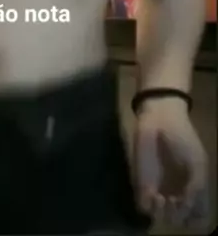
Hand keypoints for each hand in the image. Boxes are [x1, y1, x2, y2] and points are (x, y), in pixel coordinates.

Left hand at [133, 97, 209, 228]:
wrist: (161, 119)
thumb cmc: (182, 138)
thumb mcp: (199, 164)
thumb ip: (197, 188)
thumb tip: (186, 208)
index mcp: (192, 188)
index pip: (197, 216)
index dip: (196, 219)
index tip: (194, 209)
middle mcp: (176, 192)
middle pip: (178, 220)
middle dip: (179, 218)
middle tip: (177, 202)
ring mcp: (158, 188)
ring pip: (161, 217)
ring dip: (164, 216)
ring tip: (165, 199)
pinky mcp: (141, 182)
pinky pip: (143, 206)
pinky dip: (150, 208)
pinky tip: (156, 195)